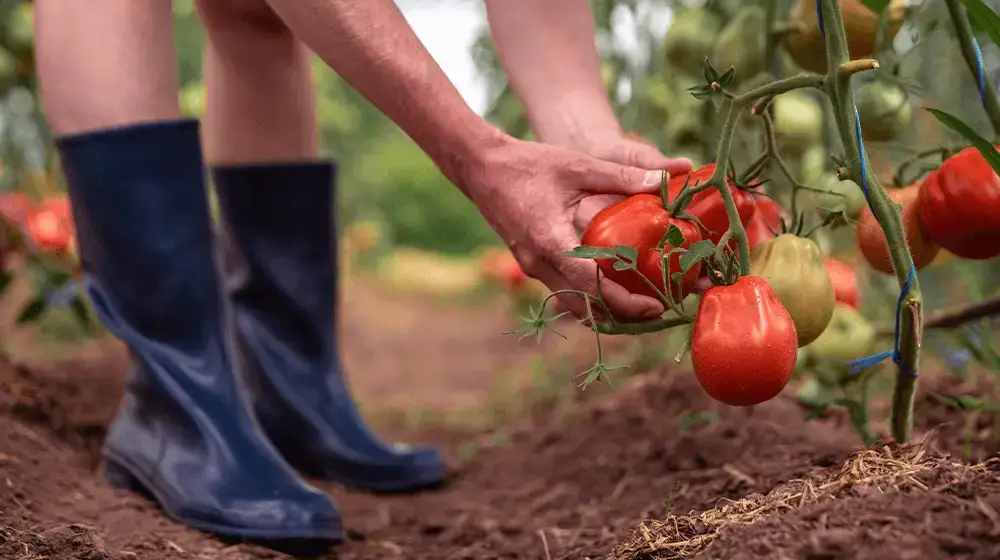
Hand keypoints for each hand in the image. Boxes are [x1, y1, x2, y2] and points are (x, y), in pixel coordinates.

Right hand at [455, 135, 671, 320]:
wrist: (481, 168)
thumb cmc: (528, 164)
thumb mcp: (578, 165)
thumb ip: (622, 176)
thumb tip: (665, 183)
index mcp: (550, 241)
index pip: (590, 286)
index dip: (625, 302)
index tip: (655, 306)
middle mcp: (539, 263)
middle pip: (584, 307)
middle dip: (622, 316)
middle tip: (659, 310)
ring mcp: (532, 267)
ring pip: (572, 305)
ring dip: (606, 311)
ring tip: (641, 305)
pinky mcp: (531, 264)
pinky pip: (564, 291)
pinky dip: (590, 298)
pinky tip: (614, 288)